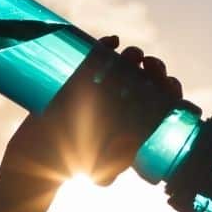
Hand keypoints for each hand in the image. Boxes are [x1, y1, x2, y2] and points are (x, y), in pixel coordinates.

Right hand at [1, 34, 182, 186]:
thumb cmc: (75, 166)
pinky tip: (112, 41)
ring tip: (133, 55)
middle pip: (148, 80)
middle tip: (150, 66)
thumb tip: (133, 145)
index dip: (170, 91)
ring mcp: (102, 90)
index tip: (167, 85)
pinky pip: (97, 56)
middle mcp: (122, 104)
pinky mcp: (80, 79)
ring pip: (126, 66)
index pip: (162, 103)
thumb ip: (118, 162)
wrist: (40, 156)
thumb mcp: (102, 170)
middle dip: (155, 69)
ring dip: (134, 56)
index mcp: (135, 123)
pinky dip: (106, 45)